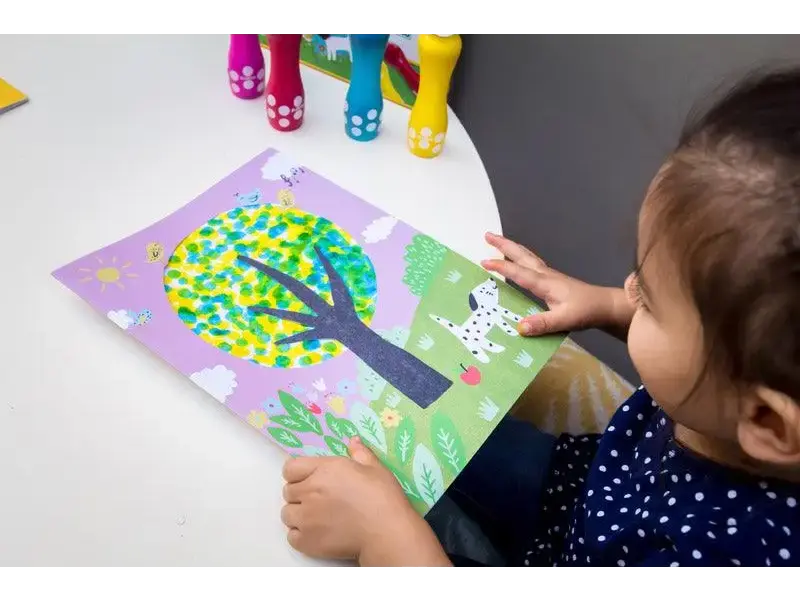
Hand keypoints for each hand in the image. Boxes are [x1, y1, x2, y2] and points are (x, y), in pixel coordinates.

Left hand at [281, 438, 450, 567]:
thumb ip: (360, 453)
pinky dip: (300, 535)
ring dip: (298, 514)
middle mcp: (310, 491)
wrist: (385, 532)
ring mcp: (306, 518)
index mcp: (324, 470)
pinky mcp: (307, 541)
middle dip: (299, 493)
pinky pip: (291, 537)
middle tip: (317, 499)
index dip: (298, 473)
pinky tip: (316, 534)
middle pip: (288, 491)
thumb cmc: (383, 498)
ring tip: (316, 518)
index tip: (309, 478)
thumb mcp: (375, 469)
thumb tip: (353, 441)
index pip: (291, 468)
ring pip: (287, 514)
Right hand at [481, 232, 631, 338]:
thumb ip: (543, 323)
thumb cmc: (586, 311)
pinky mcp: (552, 280)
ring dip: (511, 248)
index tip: (484, 262)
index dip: (501, 267)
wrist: (605, 305)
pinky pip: (530, 263)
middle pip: (522, 256)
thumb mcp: (565, 320)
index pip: (519, 272)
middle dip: (504, 245)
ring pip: (526, 257)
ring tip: (497, 241)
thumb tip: (519, 327)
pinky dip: (520, 257)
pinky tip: (517, 261)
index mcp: (545, 283)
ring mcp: (549, 276)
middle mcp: (545, 275)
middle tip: (487, 235)